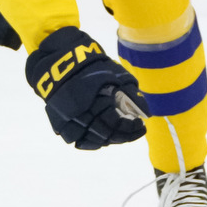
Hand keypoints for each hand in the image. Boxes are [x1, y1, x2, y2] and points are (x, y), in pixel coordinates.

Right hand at [25, 27, 147, 148]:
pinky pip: (76, 140)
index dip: (130, 127)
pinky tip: (103, 139)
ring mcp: (67, 120)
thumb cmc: (93, 67)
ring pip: (91, 140)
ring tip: (121, 135)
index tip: (141, 125)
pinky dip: (91, 142)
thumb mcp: (116, 75)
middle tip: (135, 131)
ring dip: (109, 140)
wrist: (61, 63)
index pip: (115, 123)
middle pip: (104, 134)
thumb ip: (131, 94)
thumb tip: (147, 114)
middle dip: (123, 135)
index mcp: (94, 99)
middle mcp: (79, 113)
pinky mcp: (59, 122)